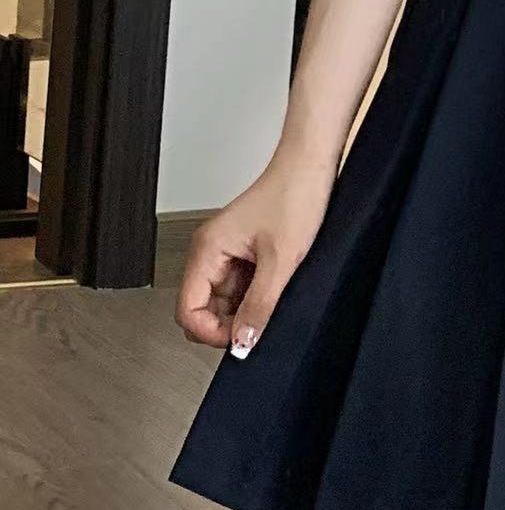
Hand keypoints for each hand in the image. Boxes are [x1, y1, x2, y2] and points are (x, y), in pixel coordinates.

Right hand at [174, 154, 335, 354]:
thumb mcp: (281, 260)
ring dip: (243, 311)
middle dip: (226, 325)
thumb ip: (260, 305)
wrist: (311, 167)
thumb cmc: (293, 196)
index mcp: (206, 250)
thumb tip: (242, 342)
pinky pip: (240, 288)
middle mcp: (210, 252)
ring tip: (272, 302)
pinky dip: (254, 298)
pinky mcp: (244, 253)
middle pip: (201, 309)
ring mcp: (227, 253)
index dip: (210, 332)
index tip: (241, 338)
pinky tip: (275, 292)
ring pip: (223, 301)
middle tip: (258, 326)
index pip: (187, 310)